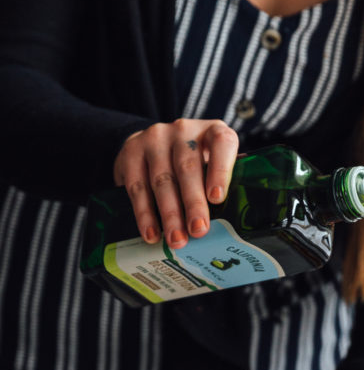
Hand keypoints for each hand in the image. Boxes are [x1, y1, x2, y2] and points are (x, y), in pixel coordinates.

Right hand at [113, 118, 238, 248]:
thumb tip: (224, 230)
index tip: (217, 198)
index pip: (221, 143)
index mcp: (212, 131)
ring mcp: (155, 138)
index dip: (220, 171)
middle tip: (198, 230)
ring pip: (162, 180)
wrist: (153, 145)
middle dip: (193, 203)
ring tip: (176, 239)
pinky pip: (137, 186)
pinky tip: (151, 233)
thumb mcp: (211, 165)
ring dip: (170, 214)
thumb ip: (218, 187)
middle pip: (188, 168)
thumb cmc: (193, 162)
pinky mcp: (132, 151)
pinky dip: (144, 214)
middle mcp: (184, 130)